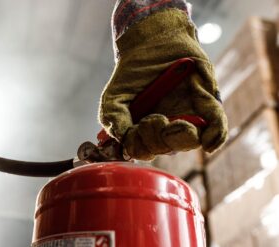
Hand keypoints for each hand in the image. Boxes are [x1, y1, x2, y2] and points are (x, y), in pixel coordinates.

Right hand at [99, 9, 227, 159]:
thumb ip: (114, 120)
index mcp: (143, 128)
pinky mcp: (206, 103)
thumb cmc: (133, 71)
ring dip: (181, 138)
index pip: (143, 150)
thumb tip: (123, 142)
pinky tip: (209, 142)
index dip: (140, 146)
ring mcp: (187, 116)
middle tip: (155, 118)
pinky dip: (215, 137)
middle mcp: (166, 126)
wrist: (152, 40)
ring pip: (190, 141)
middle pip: (166, 149)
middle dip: (158, 139)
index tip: (137, 128)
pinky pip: (216, 127)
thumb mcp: (113, 97)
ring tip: (176, 123)